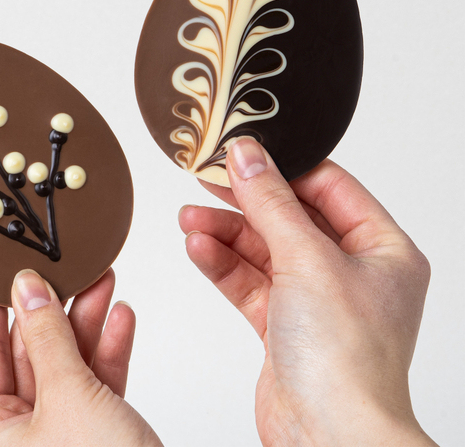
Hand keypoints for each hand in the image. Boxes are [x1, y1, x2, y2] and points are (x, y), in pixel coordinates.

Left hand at [0, 268, 162, 446]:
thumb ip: (48, 338)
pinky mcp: (97, 432)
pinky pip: (98, 381)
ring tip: (102, 280)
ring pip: (68, 361)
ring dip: (88, 321)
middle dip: (54, 307)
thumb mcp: (68, 398)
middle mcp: (20, 434)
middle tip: (67, 266)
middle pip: (31, 351)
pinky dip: (111, 349)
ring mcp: (61, 431)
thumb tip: (28, 288)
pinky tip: (121, 319)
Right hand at [180, 137, 436, 446]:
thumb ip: (271, 202)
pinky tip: (198, 247)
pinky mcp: (284, 324)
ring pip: (263, 250)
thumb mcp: (306, 259)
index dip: (284, 167)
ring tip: (190, 218)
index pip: (329, 187)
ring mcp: (316, 299)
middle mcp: (351, 272)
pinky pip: (249, 281)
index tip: (244, 152)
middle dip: (245, 202)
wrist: (328, 439)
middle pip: (289, 217)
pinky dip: (223, 264)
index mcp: (381, 249)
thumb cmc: (346, 361)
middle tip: (206, 180)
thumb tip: (246, 155)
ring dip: (226, 233)